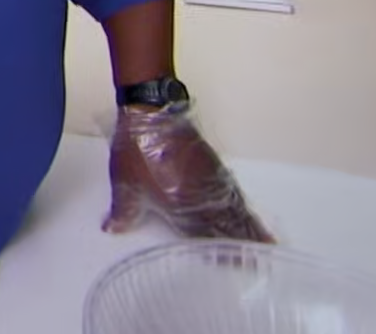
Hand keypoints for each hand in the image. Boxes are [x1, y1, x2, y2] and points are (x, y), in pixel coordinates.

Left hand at [103, 104, 273, 242]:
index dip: (219, 251)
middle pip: (226, 223)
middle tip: (258, 259)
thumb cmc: (137, 148)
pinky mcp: (212, 164)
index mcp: (182, 205)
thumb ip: (122, 212)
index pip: (204, 235)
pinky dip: (241, 205)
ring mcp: (210, 178)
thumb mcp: (124, 183)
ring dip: (247, 225)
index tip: (235, 263)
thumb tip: (112, 229)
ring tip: (263, 241)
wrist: (152, 112)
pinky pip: (231, 191)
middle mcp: (202, 195)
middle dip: (242, 241)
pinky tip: (245, 209)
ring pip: (233, 207)